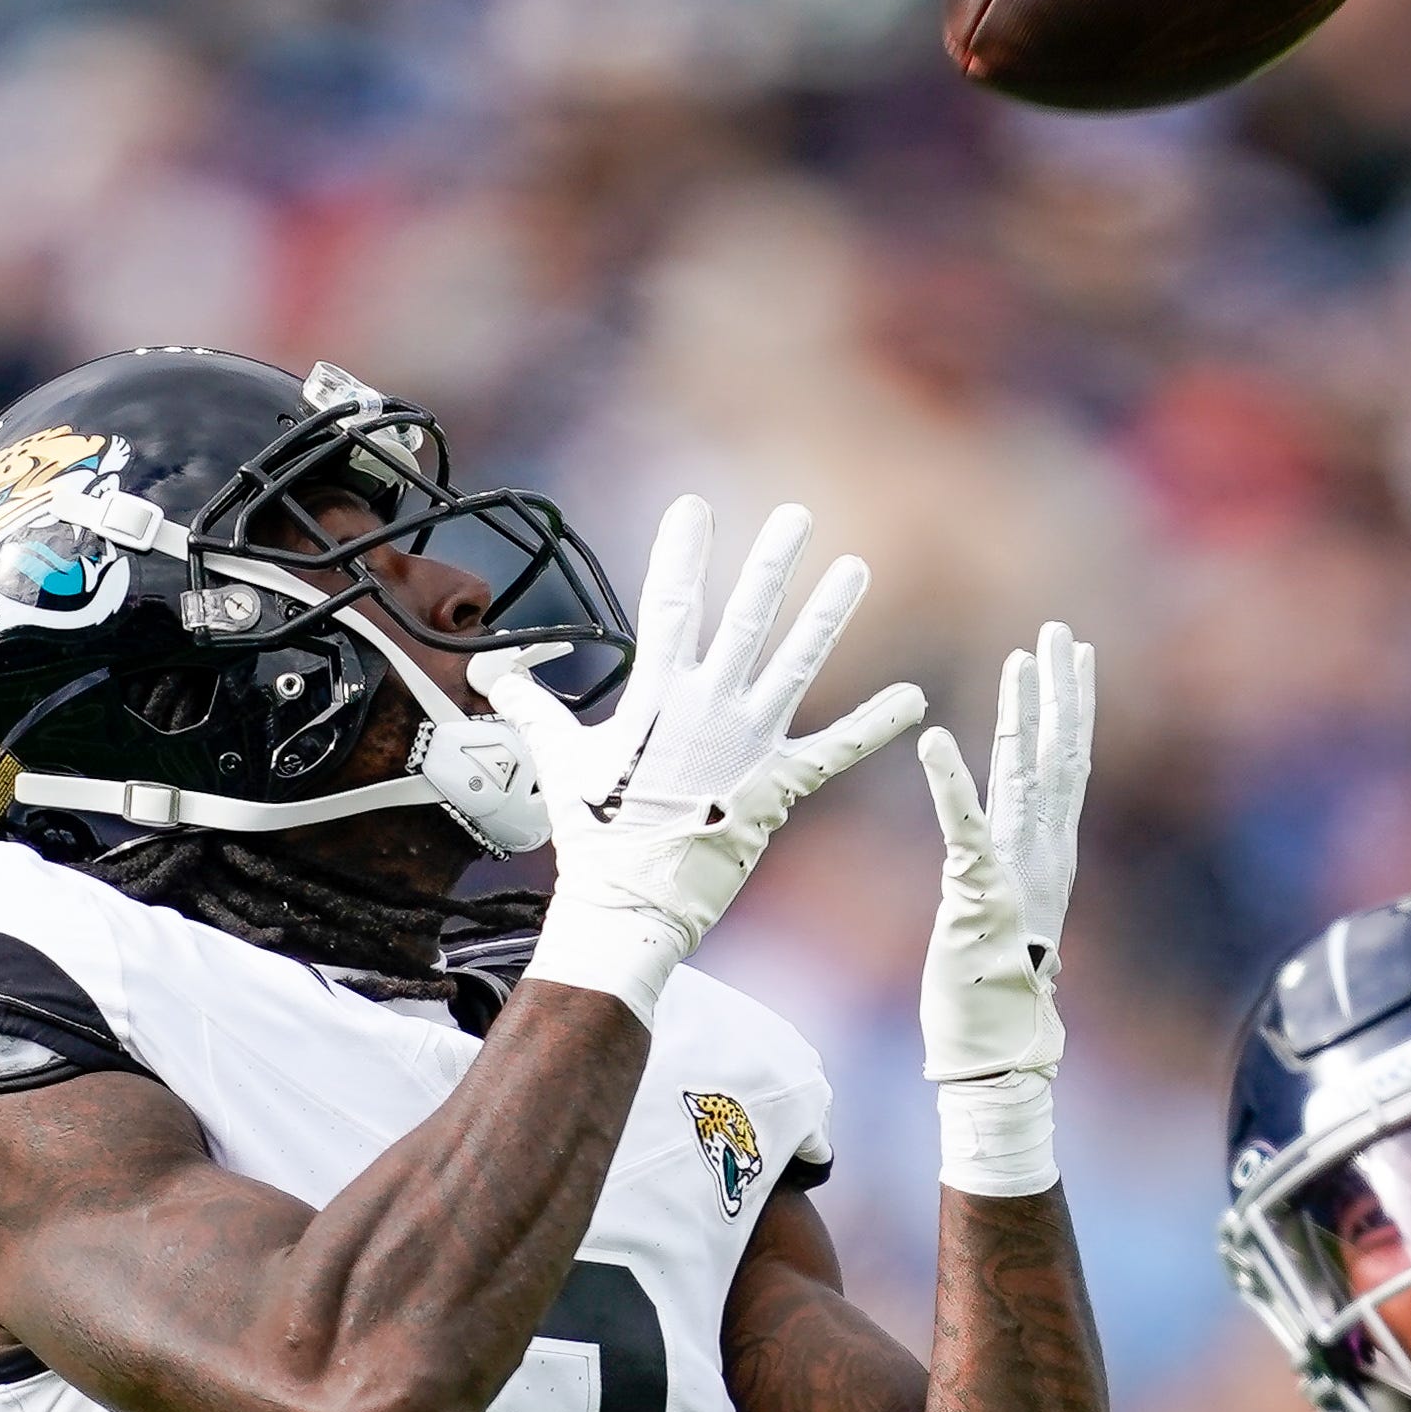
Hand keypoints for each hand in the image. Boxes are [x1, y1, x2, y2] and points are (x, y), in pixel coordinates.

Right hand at [475, 497, 923, 1020]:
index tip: (694, 508)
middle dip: (773, 563)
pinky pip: (837, 749)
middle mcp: (710, 708)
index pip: (670, 606)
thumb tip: (495, 677)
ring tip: (857, 569)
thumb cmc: (594, 835)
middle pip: (746, 618)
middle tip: (799, 516)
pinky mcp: (781, 785)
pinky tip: (914, 698)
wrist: (632, 904)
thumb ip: (535, 709)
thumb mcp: (560, 761)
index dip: (681, 553)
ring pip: (798, 665)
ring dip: (829, 614)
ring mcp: (750, 744)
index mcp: (657, 696)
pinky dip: (876, 724)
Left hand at [920, 621, 1094, 1192]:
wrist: (997, 1050)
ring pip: (1030, 777)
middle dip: (1062, 691)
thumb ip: (1001, 872)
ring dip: (1026, 714)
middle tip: (1061, 633)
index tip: (1070, 655)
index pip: (1063, 766)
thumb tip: (998, 854)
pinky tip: (936, 737)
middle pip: (1061, 756)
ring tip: (1022, 659)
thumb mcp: (998, 915)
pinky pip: (966, 827)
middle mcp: (1042, 854)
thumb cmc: (986, 992)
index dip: (1068, 707)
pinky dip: (952, 782)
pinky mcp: (981, 893)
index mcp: (1044, 854)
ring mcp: (1018, 871)